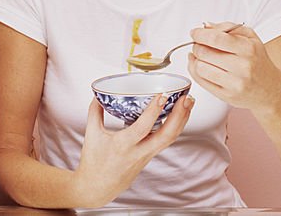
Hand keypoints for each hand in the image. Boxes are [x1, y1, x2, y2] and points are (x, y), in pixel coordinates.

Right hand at [72, 92, 194, 206]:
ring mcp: (146, 155)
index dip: (153, 112)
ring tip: (188, 102)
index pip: (142, 128)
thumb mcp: (91, 134)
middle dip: (179, 116)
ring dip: (181, 120)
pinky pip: (166, 141)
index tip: (162, 95)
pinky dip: (174, 127)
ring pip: (170, 139)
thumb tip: (98, 92)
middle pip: (166, 136)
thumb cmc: (94, 162)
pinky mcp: (149, 157)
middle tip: (187, 97)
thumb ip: (95, 111)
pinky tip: (179, 115)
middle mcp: (139, 152)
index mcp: (123, 145)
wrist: (97, 188)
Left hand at [187, 21, 280, 113]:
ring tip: (200, 55)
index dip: (200, 34)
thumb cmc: (258, 61)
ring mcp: (235, 84)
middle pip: (204, 52)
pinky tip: (199, 65)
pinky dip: (195, 71)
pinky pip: (201, 81)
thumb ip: (228, 27)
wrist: (270, 90)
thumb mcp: (250, 38)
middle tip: (198, 44)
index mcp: (248, 49)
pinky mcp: (227, 96)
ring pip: (200, 68)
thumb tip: (205, 26)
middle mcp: (243, 67)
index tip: (194, 32)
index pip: (216, 39)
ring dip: (195, 59)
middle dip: (196, 45)